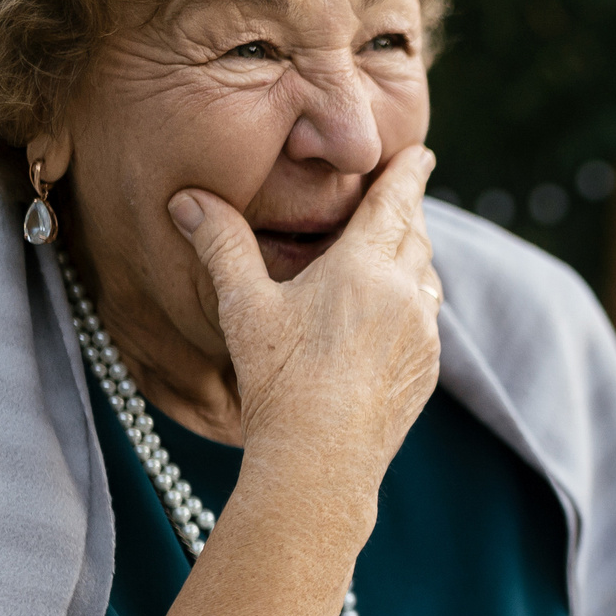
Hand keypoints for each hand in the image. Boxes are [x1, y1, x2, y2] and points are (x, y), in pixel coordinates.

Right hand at [169, 144, 441, 495]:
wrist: (321, 463)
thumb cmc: (279, 383)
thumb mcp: (243, 306)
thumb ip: (220, 244)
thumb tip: (187, 198)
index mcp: (365, 267)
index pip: (395, 201)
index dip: (408, 172)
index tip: (422, 152)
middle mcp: (404, 295)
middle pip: (416, 236)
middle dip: (408, 212)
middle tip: (403, 195)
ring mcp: (422, 336)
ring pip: (427, 279)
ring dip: (414, 258)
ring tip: (399, 250)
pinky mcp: (426, 371)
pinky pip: (428, 321)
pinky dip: (415, 303)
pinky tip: (396, 312)